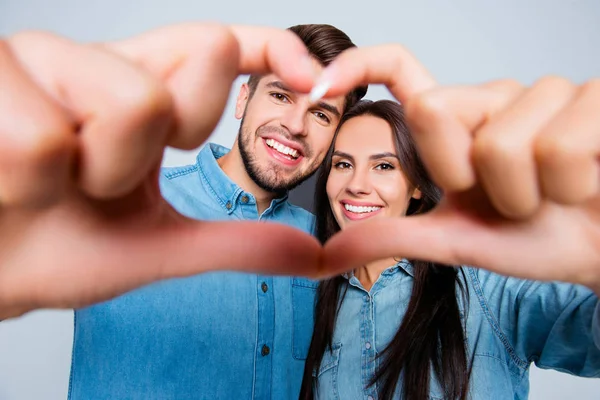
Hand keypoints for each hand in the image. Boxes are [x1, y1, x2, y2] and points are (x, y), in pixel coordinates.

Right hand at [0, 23, 321, 318]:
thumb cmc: (52, 247)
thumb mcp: (153, 247)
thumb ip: (234, 244)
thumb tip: (312, 257)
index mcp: (140, 97)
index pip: (217, 51)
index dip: (273, 49)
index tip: (315, 78)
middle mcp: (100, 64)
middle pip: (204, 59)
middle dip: (169, 148)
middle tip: (99, 182)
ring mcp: (47, 58)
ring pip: (133, 102)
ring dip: (93, 174)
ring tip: (48, 187)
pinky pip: (48, 137)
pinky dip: (32, 185)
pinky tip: (4, 181)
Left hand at [317, 46, 599, 292]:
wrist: (599, 250)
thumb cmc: (533, 237)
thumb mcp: (453, 240)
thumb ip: (393, 236)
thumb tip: (326, 254)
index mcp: (455, 122)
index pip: (400, 70)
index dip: (360, 65)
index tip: (322, 83)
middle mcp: (492, 95)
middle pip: (436, 113)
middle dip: (467, 180)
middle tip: (504, 198)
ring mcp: (543, 91)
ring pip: (500, 142)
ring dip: (523, 195)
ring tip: (548, 195)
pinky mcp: (592, 96)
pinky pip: (557, 148)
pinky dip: (567, 189)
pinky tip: (582, 185)